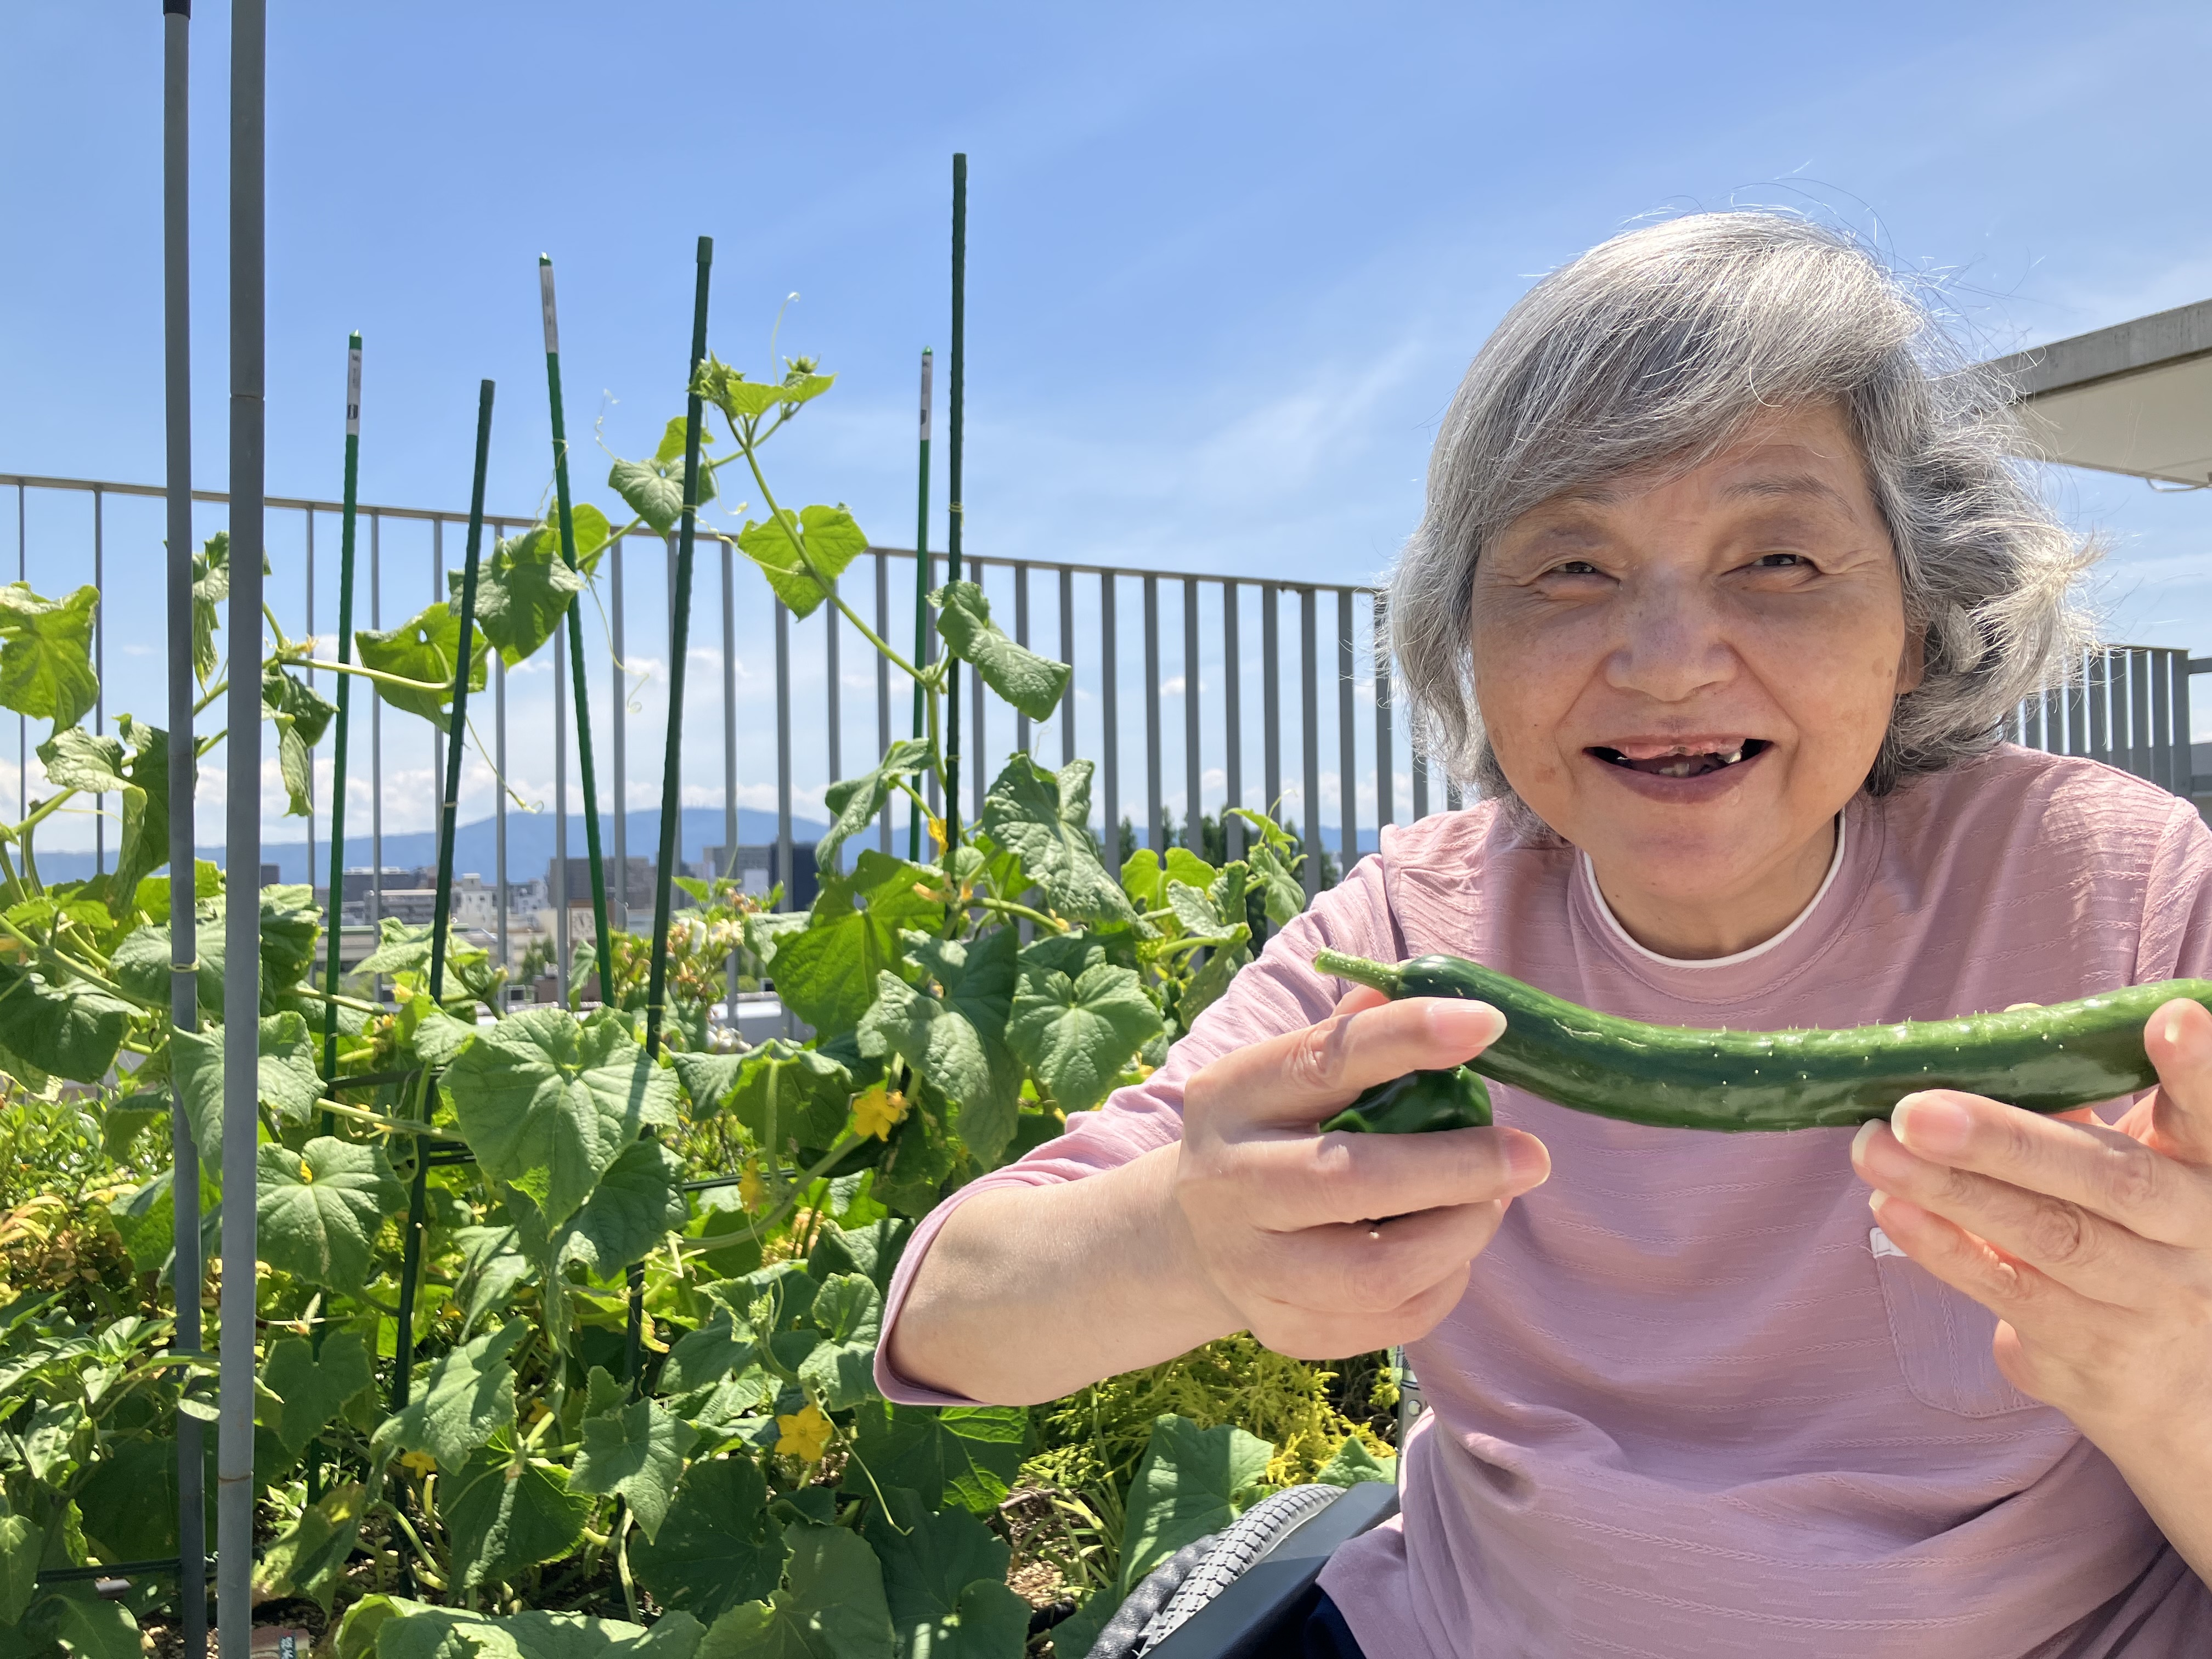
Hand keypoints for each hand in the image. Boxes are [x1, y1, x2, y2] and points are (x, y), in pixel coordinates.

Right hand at [1173, 986, 1551, 1360]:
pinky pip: (1389, 1322)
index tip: (1488, 1025)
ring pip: (1376, 1272)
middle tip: (1530, 1155)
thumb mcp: (1285, 1073)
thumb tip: (1447, 999)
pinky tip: (1450, 1251)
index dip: (1407, 1038)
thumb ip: (1354, 1036)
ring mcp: (1251, 1268)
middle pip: (1349, 1182)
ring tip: (1492, 1202)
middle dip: (1457, 1169)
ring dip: (1460, 1235)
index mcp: (1234, 1097)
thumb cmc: (1271, 1133)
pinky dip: (1443, 1284)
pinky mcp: (1284, 1332)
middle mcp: (1228, 1183)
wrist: (1189, 1235)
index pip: (1324, 1060)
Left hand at [1849, 998, 2211, 1450]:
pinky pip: (2010, 1292)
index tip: (2170, 1017)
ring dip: (1950, 1192)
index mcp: (2207, 1174)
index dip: (2195, 1068)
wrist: (2182, 1395)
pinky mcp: (2092, 1351)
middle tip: (1916, 1111)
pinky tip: (1891, 1209)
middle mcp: (2194, 1238)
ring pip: (2048, 1237)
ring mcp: (2148, 1302)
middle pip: (2107, 1180)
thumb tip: (2015, 1026)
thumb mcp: (2137, 1176)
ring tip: (1874, 1149)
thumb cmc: (2140, 1247)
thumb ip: (2080, 1111)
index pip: (2209, 1116)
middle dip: (2007, 1141)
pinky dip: (1945, 1249)